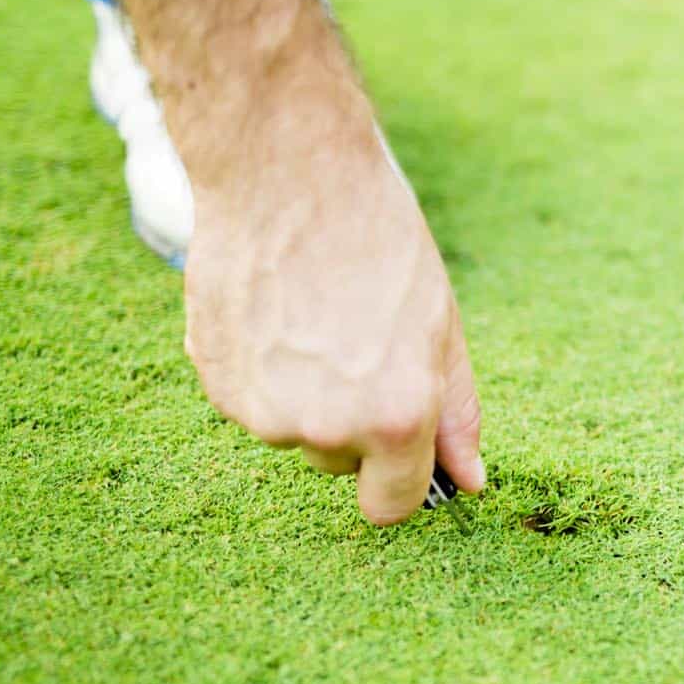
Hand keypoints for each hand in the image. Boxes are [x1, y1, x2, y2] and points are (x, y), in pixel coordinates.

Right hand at [181, 122, 483, 524]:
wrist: (287, 176)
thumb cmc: (379, 240)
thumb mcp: (441, 324)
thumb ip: (455, 412)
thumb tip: (468, 482)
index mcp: (394, 419)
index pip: (391, 507)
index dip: (400, 479)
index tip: (402, 446)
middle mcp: (324, 429)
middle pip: (342, 464)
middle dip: (357, 421)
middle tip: (361, 341)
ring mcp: (260, 411)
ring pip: (296, 429)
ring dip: (308, 393)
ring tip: (318, 314)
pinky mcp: (216, 384)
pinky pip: (254, 400)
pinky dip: (266, 370)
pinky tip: (278, 310)